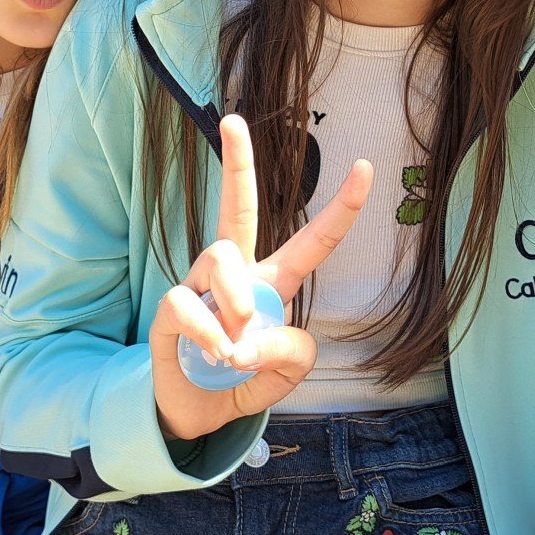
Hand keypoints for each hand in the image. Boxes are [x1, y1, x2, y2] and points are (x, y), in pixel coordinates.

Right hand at [149, 114, 371, 439]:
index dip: (342, 208)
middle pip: (238, 208)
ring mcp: (199, 287)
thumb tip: (249, 335)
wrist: (198, 413)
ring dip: (234, 300)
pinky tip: (217, 355)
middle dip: (236, 163)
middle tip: (233, 120)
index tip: (365, 168)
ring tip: (235, 347)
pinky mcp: (169, 309)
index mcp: (273, 282)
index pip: (312, 242)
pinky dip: (208, 332)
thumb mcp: (286, 372)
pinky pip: (187, 301)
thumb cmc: (245, 380)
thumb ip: (288, 350)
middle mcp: (235, 274)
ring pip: (221, 254)